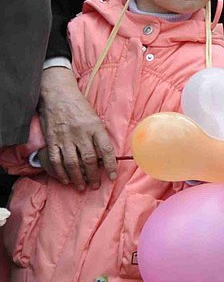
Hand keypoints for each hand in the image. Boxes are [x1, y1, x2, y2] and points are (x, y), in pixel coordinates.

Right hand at [38, 66, 116, 189]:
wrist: (58, 95)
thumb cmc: (79, 107)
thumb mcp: (95, 118)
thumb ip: (99, 135)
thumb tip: (104, 156)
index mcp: (95, 127)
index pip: (106, 150)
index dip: (110, 165)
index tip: (112, 177)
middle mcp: (81, 134)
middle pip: (89, 160)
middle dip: (93, 176)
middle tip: (95, 185)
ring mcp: (65, 138)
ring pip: (72, 163)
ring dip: (77, 178)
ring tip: (81, 186)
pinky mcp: (52, 140)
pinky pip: (56, 160)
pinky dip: (61, 172)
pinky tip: (65, 179)